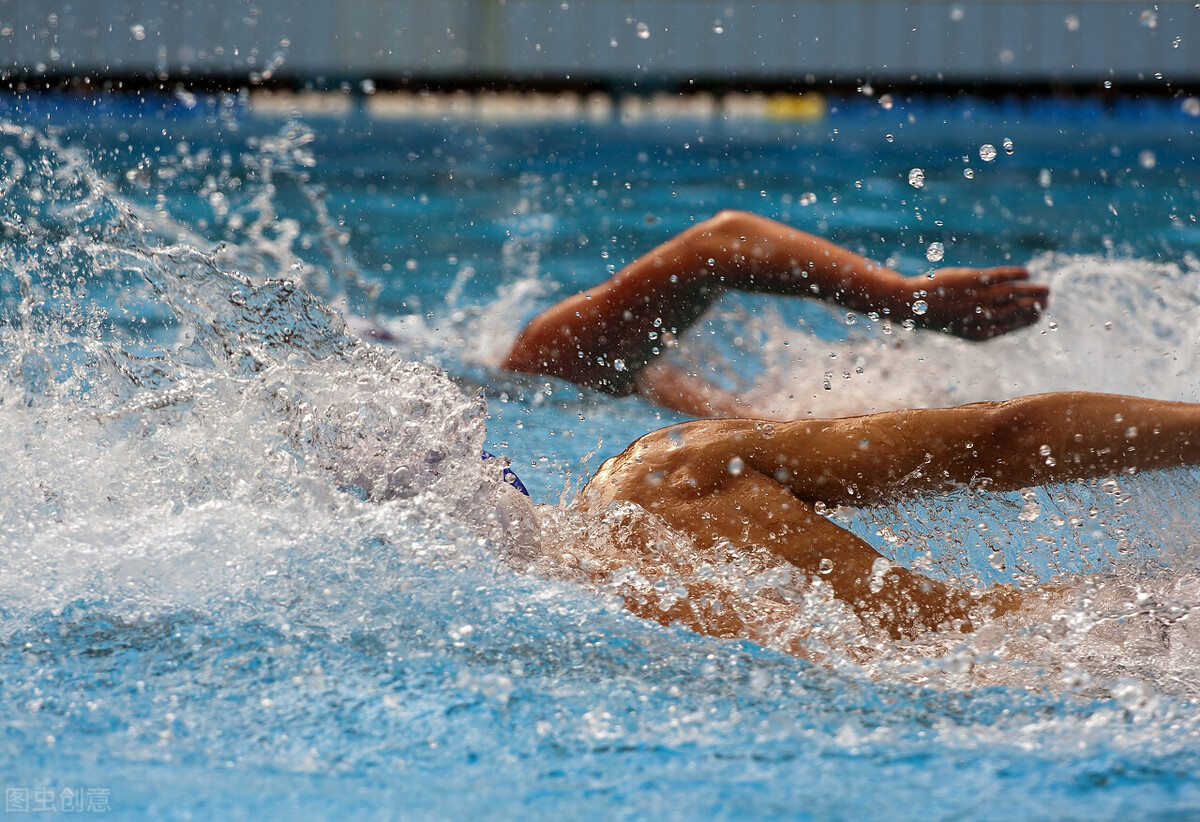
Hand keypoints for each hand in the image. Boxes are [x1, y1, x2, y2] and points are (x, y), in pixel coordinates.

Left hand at [910, 266, 1048, 340]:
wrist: (911, 303)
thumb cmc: (936, 315)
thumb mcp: (960, 325)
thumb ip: (982, 322)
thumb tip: (1004, 315)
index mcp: (976, 334)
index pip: (1008, 327)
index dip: (1026, 321)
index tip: (1040, 315)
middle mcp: (979, 317)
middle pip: (1013, 310)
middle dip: (1033, 305)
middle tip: (1048, 299)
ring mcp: (976, 297)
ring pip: (1010, 294)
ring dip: (1030, 290)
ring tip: (1045, 288)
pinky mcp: (971, 279)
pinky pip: (999, 276)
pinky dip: (1015, 274)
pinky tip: (1026, 272)